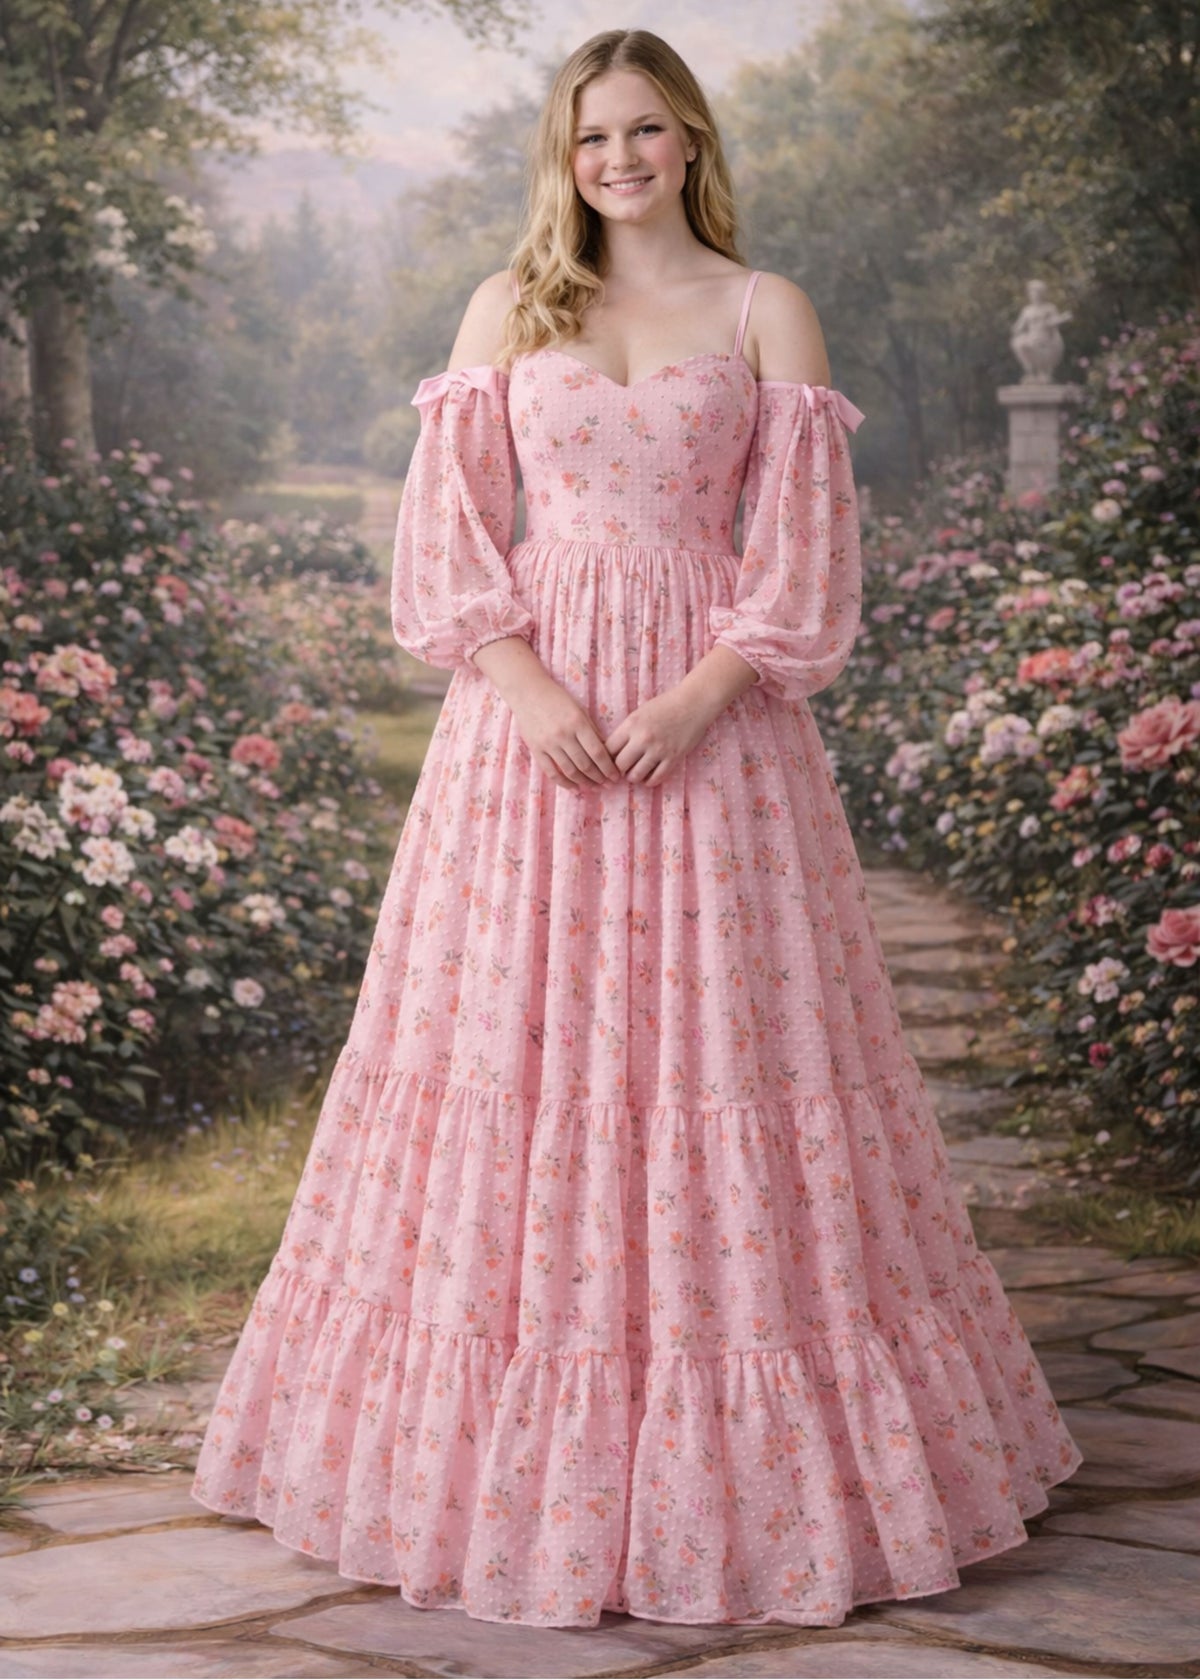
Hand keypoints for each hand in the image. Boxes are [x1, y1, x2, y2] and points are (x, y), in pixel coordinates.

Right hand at [507, 673, 621, 793]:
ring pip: (570, 771)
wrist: (528, 692)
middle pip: (585, 764)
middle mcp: (563, 735)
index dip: (608, 768)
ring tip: (595, 787)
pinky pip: (551, 772)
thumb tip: (606, 753)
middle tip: (608, 785)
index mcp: (577, 723)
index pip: (597, 752)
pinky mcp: (536, 749)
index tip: (615, 777)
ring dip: (585, 782)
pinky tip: (575, 788)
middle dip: (599, 778)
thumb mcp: (580, 710)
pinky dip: (564, 783)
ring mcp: (548, 744)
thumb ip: (592, 731)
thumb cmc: (557, 699)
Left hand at [604, 686, 714, 786]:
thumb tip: (611, 752)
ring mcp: (659, 750)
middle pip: (619, 765)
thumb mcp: (639, 714)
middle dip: (618, 770)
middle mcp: (643, 738)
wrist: (693, 704)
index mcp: (631, 725)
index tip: (609, 761)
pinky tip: (648, 776)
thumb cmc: (664, 706)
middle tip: (622, 770)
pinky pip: (656, 779)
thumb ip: (626, 731)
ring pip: (635, 776)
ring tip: (634, 773)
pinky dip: (649, 781)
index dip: (606, 758)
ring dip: (633, 777)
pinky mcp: (673, 758)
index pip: (608, 750)